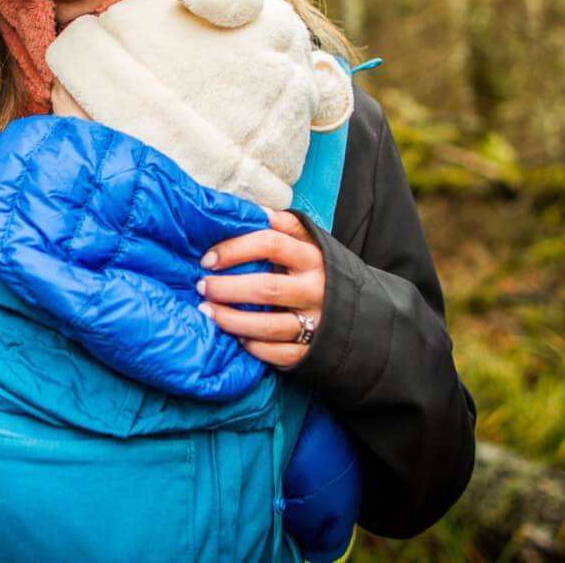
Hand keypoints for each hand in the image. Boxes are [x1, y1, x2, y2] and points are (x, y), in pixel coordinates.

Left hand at [196, 210, 324, 369]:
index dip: (235, 249)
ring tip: (207, 312)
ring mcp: (316, 323)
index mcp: (312, 258)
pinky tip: (235, 337)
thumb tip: (256, 212)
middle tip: (202, 287)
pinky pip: (277, 353)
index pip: (271, 244)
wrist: (362, 313)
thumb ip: (286, 227)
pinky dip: (253, 346)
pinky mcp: (311, 351)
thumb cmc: (320, 273)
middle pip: (267, 288)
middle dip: (227, 288)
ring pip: (269, 326)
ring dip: (232, 320)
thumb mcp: (311, 244)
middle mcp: (316, 290)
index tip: (208, 259)